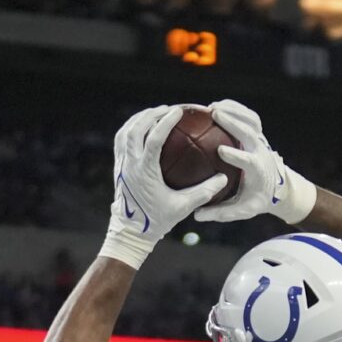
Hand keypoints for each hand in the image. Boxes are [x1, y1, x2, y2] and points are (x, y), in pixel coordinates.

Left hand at [102, 105, 225, 270]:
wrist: (130, 232)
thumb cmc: (157, 221)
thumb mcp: (182, 208)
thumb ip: (203, 193)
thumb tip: (223, 179)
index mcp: (144, 172)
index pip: (153, 139)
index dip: (166, 122)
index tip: (178, 111)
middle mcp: (130, 165)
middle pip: (136, 129)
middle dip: (152, 114)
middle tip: (168, 109)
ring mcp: (121, 165)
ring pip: (125, 132)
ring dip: (140, 118)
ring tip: (156, 112)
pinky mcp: (118, 167)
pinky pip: (121, 140)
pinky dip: (131, 128)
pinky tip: (142, 126)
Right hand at [193, 99, 317, 225]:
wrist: (276, 185)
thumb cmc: (256, 199)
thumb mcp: (243, 210)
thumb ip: (221, 213)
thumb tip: (197, 215)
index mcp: (258, 171)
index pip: (249, 161)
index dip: (236, 154)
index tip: (221, 150)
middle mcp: (261, 151)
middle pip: (250, 132)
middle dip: (233, 122)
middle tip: (214, 114)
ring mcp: (261, 140)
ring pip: (251, 120)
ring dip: (234, 110)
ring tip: (212, 107)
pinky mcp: (258, 133)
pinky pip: (249, 115)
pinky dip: (235, 108)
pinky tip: (216, 105)